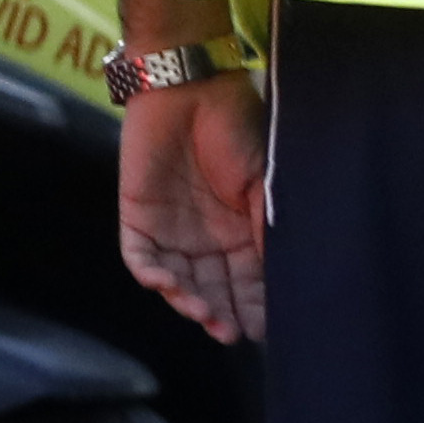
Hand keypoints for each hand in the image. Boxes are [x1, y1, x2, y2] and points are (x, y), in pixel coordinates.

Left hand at [119, 71, 271, 344]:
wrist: (188, 89)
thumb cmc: (236, 130)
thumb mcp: (262, 183)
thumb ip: (266, 230)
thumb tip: (285, 276)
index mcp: (241, 231)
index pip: (249, 280)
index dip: (256, 306)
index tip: (264, 329)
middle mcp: (207, 239)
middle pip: (214, 288)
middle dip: (222, 313)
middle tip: (230, 332)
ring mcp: (172, 231)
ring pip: (178, 281)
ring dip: (189, 301)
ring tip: (203, 315)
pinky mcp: (138, 219)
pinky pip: (140, 258)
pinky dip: (151, 274)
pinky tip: (167, 286)